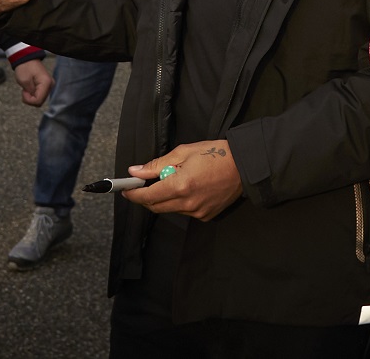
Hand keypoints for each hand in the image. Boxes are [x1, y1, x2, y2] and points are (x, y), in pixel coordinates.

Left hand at [13, 59, 52, 106]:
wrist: (26, 59)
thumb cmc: (25, 67)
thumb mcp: (24, 81)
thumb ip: (30, 93)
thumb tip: (35, 100)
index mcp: (46, 83)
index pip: (38, 101)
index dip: (28, 100)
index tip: (24, 91)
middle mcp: (50, 86)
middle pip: (40, 102)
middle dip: (30, 99)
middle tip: (24, 90)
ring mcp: (49, 86)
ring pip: (39, 100)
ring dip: (31, 96)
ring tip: (27, 88)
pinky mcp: (46, 86)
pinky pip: (39, 95)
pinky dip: (33, 94)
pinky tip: (30, 87)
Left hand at [121, 140, 242, 220]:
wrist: (244, 166)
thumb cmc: (214, 154)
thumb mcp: (183, 152)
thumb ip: (157, 164)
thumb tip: (135, 171)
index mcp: (180, 185)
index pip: (148, 196)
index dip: (133, 195)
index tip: (125, 190)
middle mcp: (187, 203)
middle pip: (156, 207)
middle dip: (146, 197)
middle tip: (144, 185)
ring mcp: (197, 211)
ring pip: (170, 209)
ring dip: (165, 198)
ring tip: (175, 180)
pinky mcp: (205, 216)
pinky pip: (184, 211)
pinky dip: (180, 202)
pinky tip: (190, 188)